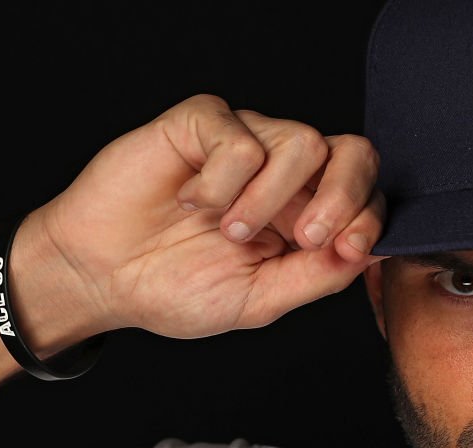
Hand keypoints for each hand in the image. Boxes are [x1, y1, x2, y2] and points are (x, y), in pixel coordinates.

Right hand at [31, 94, 383, 338]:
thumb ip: (318, 276)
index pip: (366, 195)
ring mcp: (247, 143)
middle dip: (344, 196)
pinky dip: (221, 181)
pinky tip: (191, 202)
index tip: (346, 249)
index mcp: (307, 214)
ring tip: (230, 231)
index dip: (369, 218)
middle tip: (307, 237)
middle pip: (353, 153)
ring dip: (270, 198)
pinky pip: (241, 137)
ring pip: (303, 142)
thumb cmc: (178, 288)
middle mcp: (285, 174)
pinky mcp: (204, 124)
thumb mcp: (261, 299)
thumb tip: (370, 252)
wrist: (102, 278)